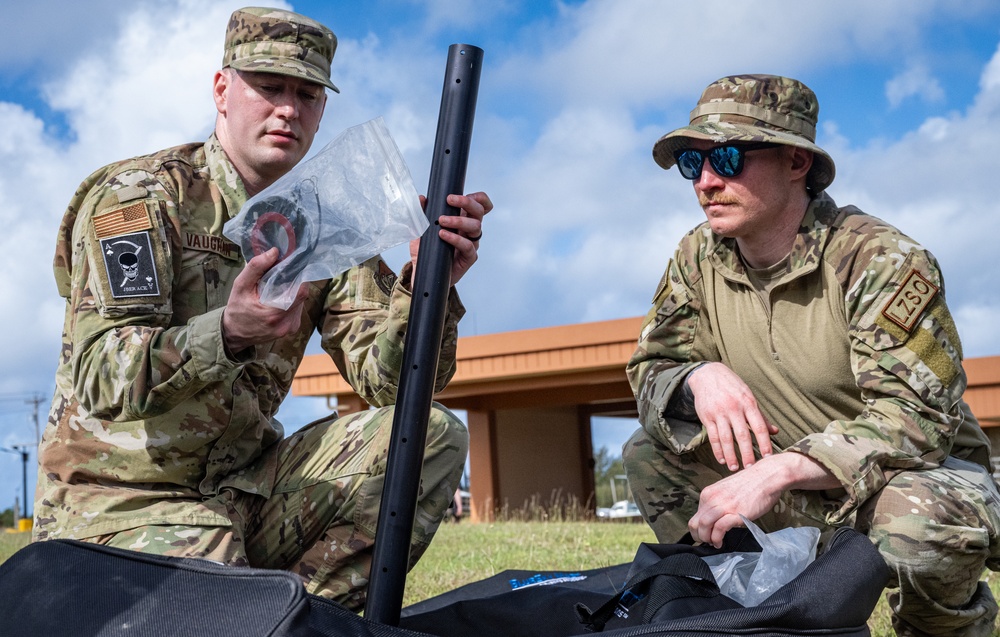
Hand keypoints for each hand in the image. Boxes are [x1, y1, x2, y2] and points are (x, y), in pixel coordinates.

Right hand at [222, 248, 308, 353]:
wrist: (233, 334)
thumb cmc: (237, 309)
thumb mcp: (241, 286)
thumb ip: (256, 268)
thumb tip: (274, 252)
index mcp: (275, 314)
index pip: (301, 292)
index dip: (300, 277)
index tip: (293, 267)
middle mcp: (287, 324)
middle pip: (302, 296)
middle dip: (295, 283)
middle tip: (283, 275)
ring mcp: (290, 328)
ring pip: (301, 302)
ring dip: (293, 292)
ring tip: (279, 287)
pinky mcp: (292, 329)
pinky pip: (297, 310)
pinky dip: (291, 301)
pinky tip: (279, 299)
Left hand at [409, 191, 492, 286]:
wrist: (424, 271)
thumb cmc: (427, 248)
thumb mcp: (421, 229)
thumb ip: (422, 213)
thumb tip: (422, 198)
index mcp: (463, 219)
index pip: (479, 205)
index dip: (478, 198)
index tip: (462, 193)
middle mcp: (469, 230)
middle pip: (479, 212)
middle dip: (466, 202)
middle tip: (450, 200)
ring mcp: (471, 243)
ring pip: (476, 227)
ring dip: (459, 220)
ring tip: (442, 221)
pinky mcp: (469, 257)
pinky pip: (468, 246)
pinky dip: (456, 239)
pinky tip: (444, 235)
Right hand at [686, 362, 778, 470]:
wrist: (707, 374)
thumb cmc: (732, 386)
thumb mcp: (748, 396)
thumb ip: (760, 416)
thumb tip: (775, 431)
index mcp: (748, 403)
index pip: (759, 426)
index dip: (764, 442)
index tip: (768, 457)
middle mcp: (733, 408)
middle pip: (742, 435)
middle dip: (747, 453)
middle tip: (751, 468)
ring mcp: (719, 413)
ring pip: (726, 438)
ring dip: (731, 455)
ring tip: (735, 468)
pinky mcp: (706, 416)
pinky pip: (712, 436)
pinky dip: (717, 449)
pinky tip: (722, 459)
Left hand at [689, 452, 837, 546]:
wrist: (767, 476)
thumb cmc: (751, 484)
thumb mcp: (727, 491)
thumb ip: (718, 503)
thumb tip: (714, 520)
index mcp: (709, 493)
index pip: (695, 516)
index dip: (698, 530)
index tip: (706, 536)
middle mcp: (712, 498)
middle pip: (695, 523)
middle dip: (699, 537)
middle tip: (707, 543)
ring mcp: (724, 505)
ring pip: (703, 526)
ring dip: (707, 539)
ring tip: (715, 544)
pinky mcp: (736, 512)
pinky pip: (719, 528)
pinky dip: (717, 539)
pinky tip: (721, 542)